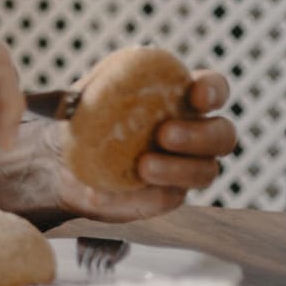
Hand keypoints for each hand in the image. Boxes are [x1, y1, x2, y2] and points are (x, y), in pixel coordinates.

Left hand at [53, 69, 237, 221]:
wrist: (62, 166)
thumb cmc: (81, 122)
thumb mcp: (83, 99)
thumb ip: (92, 90)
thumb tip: (79, 94)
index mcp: (179, 97)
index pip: (213, 89)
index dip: (213, 90)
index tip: (197, 94)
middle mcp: (193, 132)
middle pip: (223, 135)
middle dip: (200, 134)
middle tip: (165, 134)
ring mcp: (185, 167)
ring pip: (206, 170)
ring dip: (180, 168)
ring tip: (144, 165)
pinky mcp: (169, 195)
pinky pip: (170, 197)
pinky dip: (150, 193)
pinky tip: (122, 187)